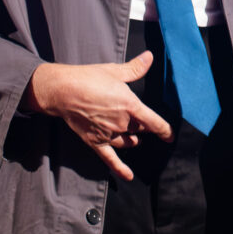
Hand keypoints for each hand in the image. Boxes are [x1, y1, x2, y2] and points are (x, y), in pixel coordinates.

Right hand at [30, 51, 173, 179]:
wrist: (63, 91)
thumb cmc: (88, 78)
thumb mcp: (114, 71)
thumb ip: (135, 68)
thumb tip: (150, 56)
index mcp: (131, 105)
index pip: (155, 123)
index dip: (165, 131)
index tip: (170, 136)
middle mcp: (122, 123)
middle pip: (140, 129)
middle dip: (142, 126)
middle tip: (141, 122)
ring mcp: (109, 134)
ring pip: (128, 142)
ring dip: (133, 139)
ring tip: (135, 137)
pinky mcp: (95, 142)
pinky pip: (110, 159)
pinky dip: (120, 169)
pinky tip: (128, 176)